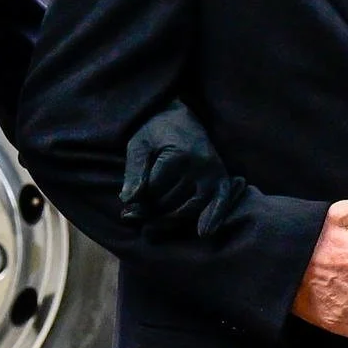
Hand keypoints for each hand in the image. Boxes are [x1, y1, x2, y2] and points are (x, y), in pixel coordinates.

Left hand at [121, 105, 242, 239]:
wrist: (180, 115)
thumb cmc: (155, 130)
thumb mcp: (138, 145)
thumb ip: (133, 171)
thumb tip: (127, 199)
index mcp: (178, 155)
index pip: (154, 191)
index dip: (138, 201)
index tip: (126, 208)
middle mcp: (199, 165)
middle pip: (171, 203)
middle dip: (151, 212)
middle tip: (132, 217)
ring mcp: (213, 173)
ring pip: (189, 209)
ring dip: (169, 220)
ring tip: (150, 226)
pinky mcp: (222, 177)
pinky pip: (220, 202)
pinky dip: (213, 218)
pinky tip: (204, 233)